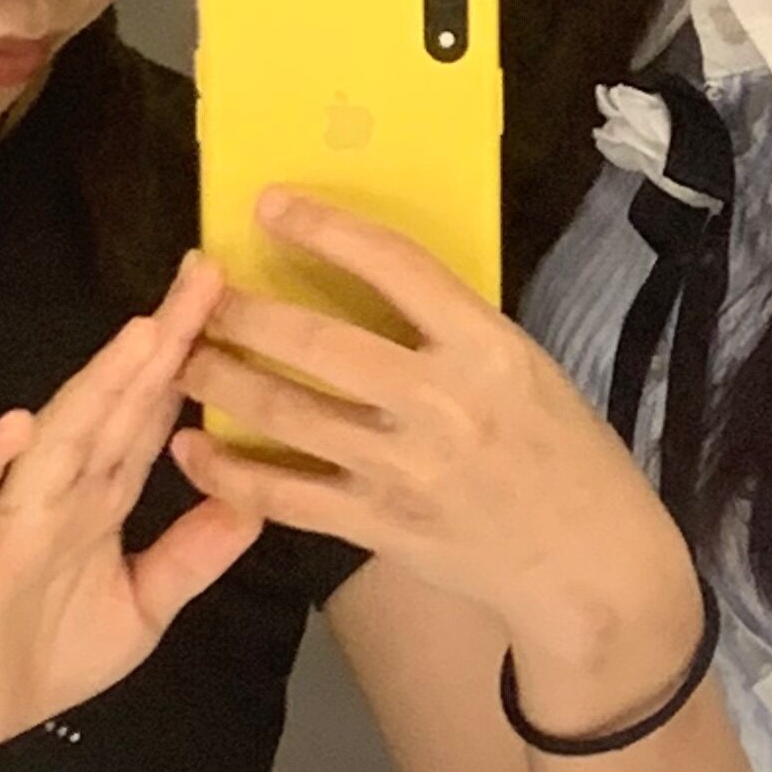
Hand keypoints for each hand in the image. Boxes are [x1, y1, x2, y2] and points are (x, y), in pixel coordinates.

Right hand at [0, 255, 259, 771]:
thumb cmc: (48, 653)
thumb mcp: (144, 607)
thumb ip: (191, 557)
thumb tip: (257, 503)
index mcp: (105, 499)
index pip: (154, 418)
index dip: (191, 362)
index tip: (233, 302)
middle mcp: (62, 493)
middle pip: (115, 407)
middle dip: (158, 345)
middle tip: (203, 277)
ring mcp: (12, 518)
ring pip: (58, 439)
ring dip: (95, 386)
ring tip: (141, 334)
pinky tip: (16, 425)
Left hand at [171, 195, 704, 727]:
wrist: (590, 566)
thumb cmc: (564, 454)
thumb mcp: (526, 368)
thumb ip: (452, 333)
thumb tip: (370, 285)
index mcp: (487, 348)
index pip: (394, 266)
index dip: (324, 229)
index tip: (269, 206)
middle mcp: (441, 403)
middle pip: (316, 342)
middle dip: (243, 313)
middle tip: (198, 294)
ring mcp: (405, 470)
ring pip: (287, 414)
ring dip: (222, 382)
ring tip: (181, 359)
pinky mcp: (380, 528)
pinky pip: (285, 495)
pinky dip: (229, 472)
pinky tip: (194, 449)